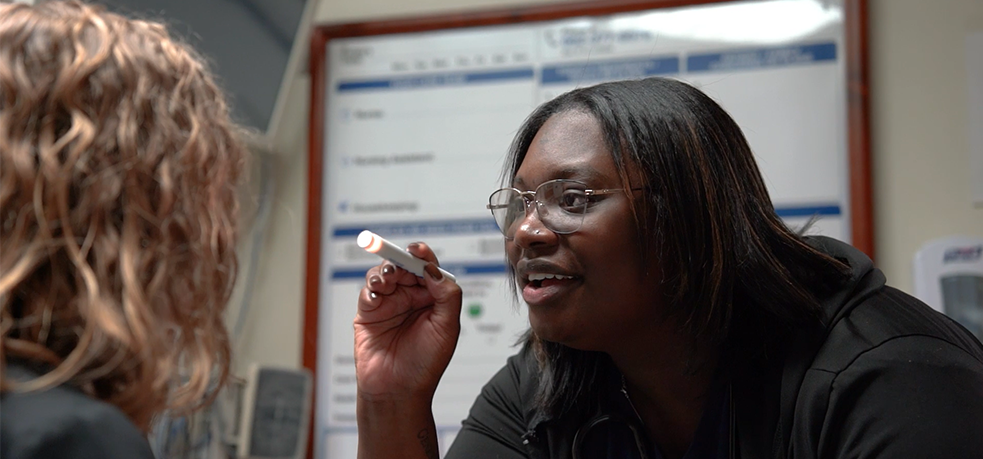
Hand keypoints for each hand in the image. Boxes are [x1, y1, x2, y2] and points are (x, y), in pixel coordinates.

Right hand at [354, 242, 461, 401]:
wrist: (398, 391)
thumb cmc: (425, 364)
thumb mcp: (447, 328)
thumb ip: (447, 295)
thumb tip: (433, 270)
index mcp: (432, 298)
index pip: (427, 268)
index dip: (422, 255)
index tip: (417, 250)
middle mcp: (410, 297)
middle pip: (403, 266)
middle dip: (399, 262)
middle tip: (397, 268)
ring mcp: (388, 303)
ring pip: (383, 275)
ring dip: (383, 272)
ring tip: (385, 280)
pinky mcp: (368, 313)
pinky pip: (367, 293)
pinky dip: (370, 289)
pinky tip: (376, 296)